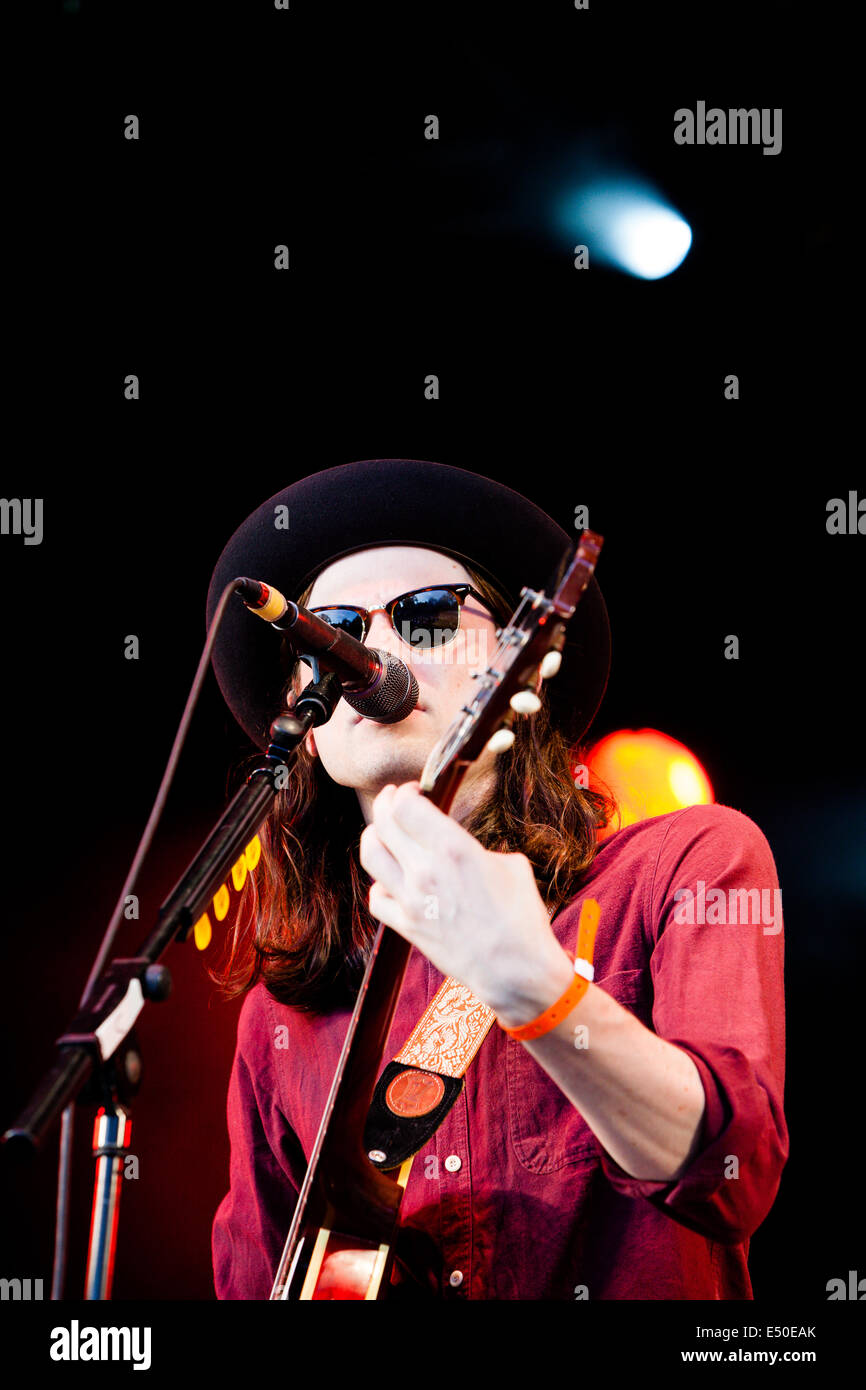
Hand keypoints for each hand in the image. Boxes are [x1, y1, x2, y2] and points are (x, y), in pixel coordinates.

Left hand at [359, 782, 572, 1023]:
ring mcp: (411, 899)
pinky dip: (381, 884)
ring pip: (370, 854)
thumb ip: (473, 847)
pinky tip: (393, 881)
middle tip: (393, 800)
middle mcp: (425, 870)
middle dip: (386, 803)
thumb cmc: (521, 916)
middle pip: (383, 822)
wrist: (514, 968)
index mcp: (453, 848)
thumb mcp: (510, 864)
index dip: (405, 793)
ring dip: (374, 836)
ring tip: (383, 832)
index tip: (413, 791)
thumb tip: (456, 843)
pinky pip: (377, 897)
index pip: (406, 806)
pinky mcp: (406, 926)